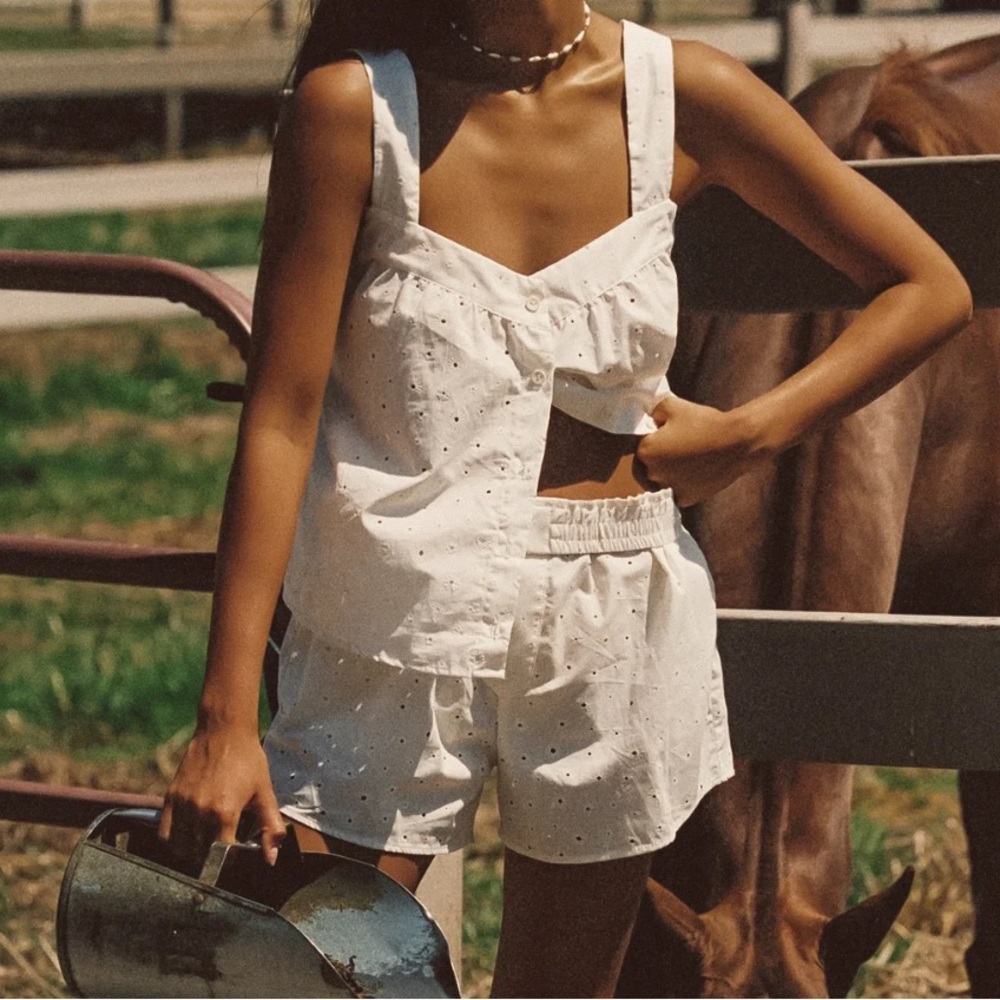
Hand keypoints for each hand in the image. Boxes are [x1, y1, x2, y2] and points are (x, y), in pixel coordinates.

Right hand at [158, 725, 285, 866]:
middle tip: (223, 845)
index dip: (230, 859)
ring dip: (193, 852)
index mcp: (224, 813)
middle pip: (200, 854)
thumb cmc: (248, 760)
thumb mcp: (265, 793)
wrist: (224, 731)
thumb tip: (271, 859)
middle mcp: (200, 812)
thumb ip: (270, 828)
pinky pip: (165, 833)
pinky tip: (188, 837)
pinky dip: (174, 842)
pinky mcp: (171, 797)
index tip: (235, 852)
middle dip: (213, 856)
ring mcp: (183, 805)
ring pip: (181, 847)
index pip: (221, 856)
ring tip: (207, 843)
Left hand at [636, 395, 759, 506]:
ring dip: (670, 472)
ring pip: (663, 480)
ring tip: (690, 459)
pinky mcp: (687, 498)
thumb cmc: (704, 422)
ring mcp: (670, 488)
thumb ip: (653, 410)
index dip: (655, 437)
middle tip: (682, 445)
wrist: (737, 442)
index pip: (642, 444)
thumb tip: (649, 419)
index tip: (671, 432)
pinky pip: (677, 492)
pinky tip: (695, 473)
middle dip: (660, 456)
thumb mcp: (672, 404)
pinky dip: (683, 485)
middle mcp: (653, 474)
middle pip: (650, 464)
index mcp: (645, 452)